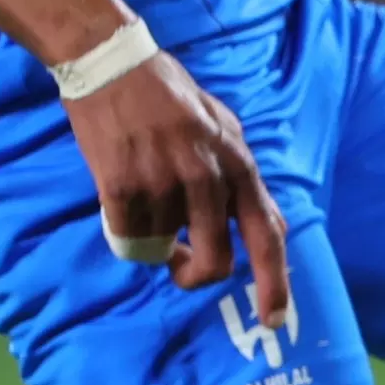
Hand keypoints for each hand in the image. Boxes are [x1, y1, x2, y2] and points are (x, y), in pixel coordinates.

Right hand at [62, 49, 290, 325]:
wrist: (111, 65)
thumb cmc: (171, 98)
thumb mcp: (223, 130)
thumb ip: (244, 180)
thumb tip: (272, 225)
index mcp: (238, 165)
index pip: (267, 236)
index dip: (273, 283)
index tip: (274, 319)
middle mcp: (206, 178)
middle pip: (214, 261)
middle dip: (196, 275)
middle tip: (181, 265)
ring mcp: (164, 183)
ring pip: (163, 249)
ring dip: (153, 236)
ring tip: (145, 193)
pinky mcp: (121, 186)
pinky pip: (127, 238)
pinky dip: (124, 230)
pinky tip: (122, 197)